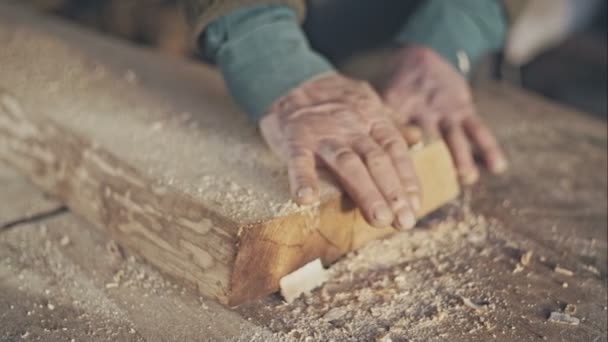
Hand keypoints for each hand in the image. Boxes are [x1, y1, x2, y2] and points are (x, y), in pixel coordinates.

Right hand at [260, 72, 419, 229]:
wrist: (291, 78)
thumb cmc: (333, 100)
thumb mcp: (366, 104)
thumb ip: (391, 124)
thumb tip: (417, 139)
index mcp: (371, 118)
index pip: (395, 150)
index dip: (407, 178)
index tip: (414, 206)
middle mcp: (351, 126)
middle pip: (376, 160)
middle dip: (392, 192)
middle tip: (404, 222)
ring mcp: (323, 133)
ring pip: (348, 163)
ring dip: (366, 192)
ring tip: (379, 219)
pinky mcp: (294, 139)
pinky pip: (299, 160)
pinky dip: (302, 178)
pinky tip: (306, 199)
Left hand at [382, 46, 507, 183]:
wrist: (415, 55)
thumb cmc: (389, 91)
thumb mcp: (375, 102)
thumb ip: (372, 129)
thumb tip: (360, 167)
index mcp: (393, 107)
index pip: (391, 136)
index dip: (392, 160)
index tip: (392, 183)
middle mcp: (419, 108)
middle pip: (424, 139)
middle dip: (430, 163)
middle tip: (432, 187)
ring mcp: (442, 108)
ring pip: (453, 135)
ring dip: (460, 157)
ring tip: (466, 178)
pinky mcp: (462, 107)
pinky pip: (478, 128)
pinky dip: (488, 147)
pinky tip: (497, 166)